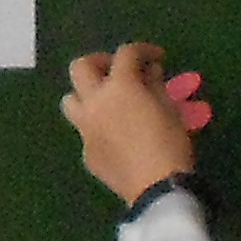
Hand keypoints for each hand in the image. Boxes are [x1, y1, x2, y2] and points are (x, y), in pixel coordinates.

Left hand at [59, 41, 195, 204]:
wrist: (157, 189)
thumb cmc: (170, 144)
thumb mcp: (170, 108)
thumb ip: (155, 84)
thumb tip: (149, 72)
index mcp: (119, 87)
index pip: (125, 53)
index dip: (143, 50)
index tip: (157, 58)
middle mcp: (95, 103)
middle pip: (80, 67)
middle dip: (100, 62)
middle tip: (119, 71)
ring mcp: (85, 129)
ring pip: (71, 100)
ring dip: (86, 94)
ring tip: (108, 103)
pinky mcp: (87, 153)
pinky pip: (85, 131)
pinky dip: (98, 126)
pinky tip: (117, 137)